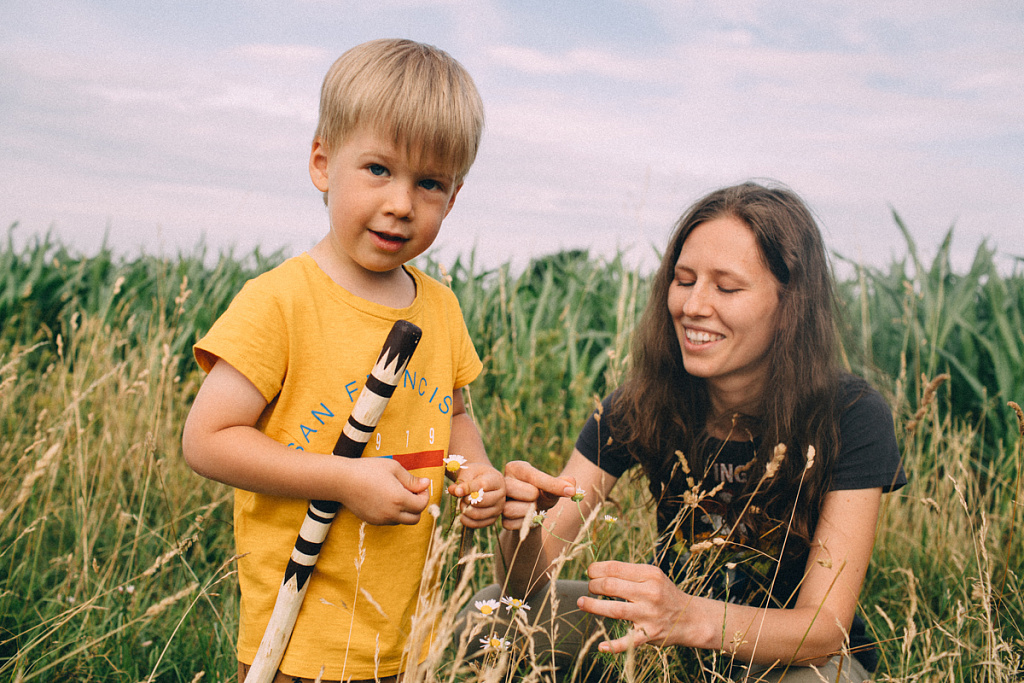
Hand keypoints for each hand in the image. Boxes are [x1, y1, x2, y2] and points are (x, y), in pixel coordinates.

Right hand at [342, 457, 430, 525]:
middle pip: (415, 518)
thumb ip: (411, 479)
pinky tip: (386, 499)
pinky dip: (394, 513)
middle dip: (417, 506)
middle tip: (412, 492)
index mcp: (399, 499)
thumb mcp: (393, 468)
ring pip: (402, 521)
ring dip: (406, 510)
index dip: (425, 495)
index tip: (420, 486)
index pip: (422, 505)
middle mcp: (391, 513)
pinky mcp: (372, 521)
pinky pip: (390, 521)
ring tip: (397, 493)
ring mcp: (381, 519)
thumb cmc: (368, 470)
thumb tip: (426, 484)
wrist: (342, 480)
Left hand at [448, 463, 505, 528]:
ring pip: (477, 514)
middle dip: (466, 499)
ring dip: (465, 509)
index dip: (467, 488)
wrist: (481, 479)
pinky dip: (466, 520)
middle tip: (462, 496)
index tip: (456, 490)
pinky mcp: (492, 519)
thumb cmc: (475, 474)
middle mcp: (501, 495)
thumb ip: (461, 482)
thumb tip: (453, 491)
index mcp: (497, 480)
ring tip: (463, 503)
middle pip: (481, 502)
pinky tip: (463, 513)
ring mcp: (498, 509)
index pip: (482, 486)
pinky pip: (476, 524)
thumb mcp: (468, 473)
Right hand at [501, 460, 576, 531]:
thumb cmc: (543, 493)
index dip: (553, 484)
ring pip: (510, 509)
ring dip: (528, 511)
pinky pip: (508, 523)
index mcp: (516, 468)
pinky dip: (523, 523)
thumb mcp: (553, 487)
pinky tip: (528, 518)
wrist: (533, 511)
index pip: (534, 475)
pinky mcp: (499, 517)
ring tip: (533, 508)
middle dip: (534, 497)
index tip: (571, 491)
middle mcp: (503, 481)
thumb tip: (572, 484)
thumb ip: (563, 483)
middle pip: (519, 490)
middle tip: (537, 498)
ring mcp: (499, 500)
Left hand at [578, 561, 694, 652]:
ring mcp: (649, 614)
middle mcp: (650, 593)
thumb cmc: (664, 594)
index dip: (596, 569)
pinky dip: (613, 645)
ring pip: (614, 609)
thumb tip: (598, 571)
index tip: (590, 572)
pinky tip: (601, 645)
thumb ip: (629, 573)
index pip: (614, 567)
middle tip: (590, 588)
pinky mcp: (649, 634)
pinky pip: (628, 641)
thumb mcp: (653, 576)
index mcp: (649, 574)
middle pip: (610, 586)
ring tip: (582, 603)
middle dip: (593, 585)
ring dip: (593, 606)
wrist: (691, 618)